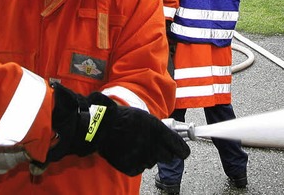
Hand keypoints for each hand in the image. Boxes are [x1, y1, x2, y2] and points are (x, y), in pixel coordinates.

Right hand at [47, 83, 189, 175]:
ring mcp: (142, 157)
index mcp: (158, 130)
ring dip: (147, 156)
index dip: (181, 150)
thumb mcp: (143, 117)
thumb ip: (158, 129)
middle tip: (154, 147)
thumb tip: (170, 139)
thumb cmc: (122, 118)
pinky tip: (128, 151)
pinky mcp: (131, 167)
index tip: (183, 152)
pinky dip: (135, 161)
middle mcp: (153, 146)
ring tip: (135, 144)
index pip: (178, 147)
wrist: (100, 127)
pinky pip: (139, 167)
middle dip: (163, 153)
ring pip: (152, 162)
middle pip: (167, 157)